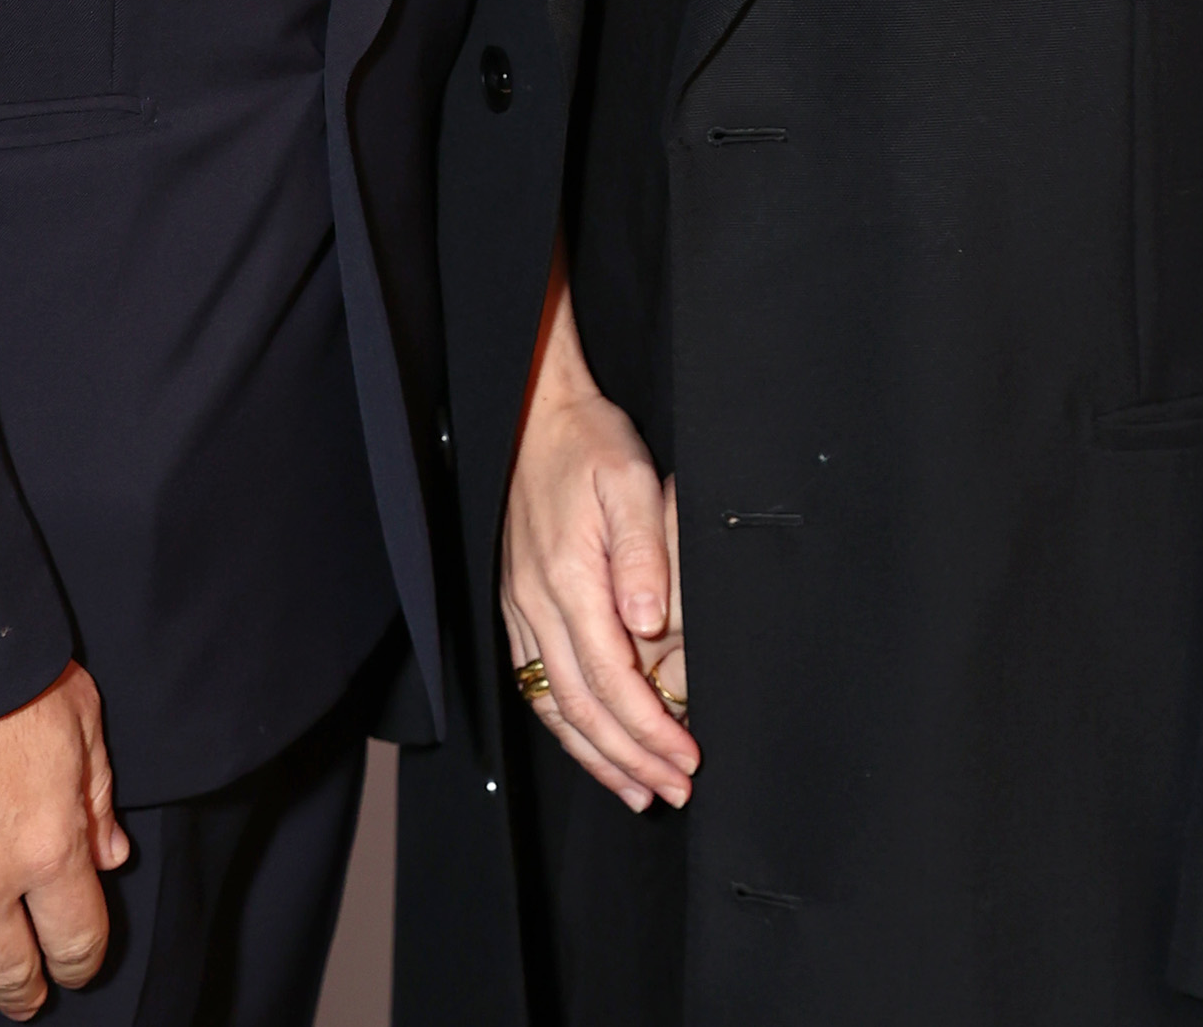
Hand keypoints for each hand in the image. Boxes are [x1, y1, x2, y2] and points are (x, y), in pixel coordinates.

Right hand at [0, 662, 130, 1013]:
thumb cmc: (4, 668)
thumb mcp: (80, 714)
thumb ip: (96, 793)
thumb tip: (108, 853)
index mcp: (46, 848)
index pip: (75, 939)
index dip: (80, 960)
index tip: (77, 963)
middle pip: (3, 967)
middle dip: (18, 989)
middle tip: (22, 995)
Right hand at [501, 255, 699, 812]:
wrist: (535, 412)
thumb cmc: (588, 443)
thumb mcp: (629, 480)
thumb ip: (643, 553)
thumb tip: (652, 624)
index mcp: (567, 578)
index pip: (610, 679)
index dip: (650, 729)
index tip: (687, 758)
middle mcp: (536, 602)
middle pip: (581, 707)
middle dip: (629, 758)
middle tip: (673, 790)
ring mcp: (519, 606)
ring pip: (552, 704)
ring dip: (595, 755)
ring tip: (635, 790)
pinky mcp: (515, 603)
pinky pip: (534, 681)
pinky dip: (563, 724)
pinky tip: (588, 742)